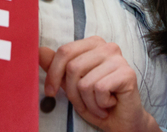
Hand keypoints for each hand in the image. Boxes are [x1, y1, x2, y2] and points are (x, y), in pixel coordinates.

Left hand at [39, 40, 158, 131]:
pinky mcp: (127, 73)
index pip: (65, 51)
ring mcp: (118, 59)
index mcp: (93, 44)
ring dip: (88, 102)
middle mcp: (107, 47)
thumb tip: (39, 51)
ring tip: (98, 105)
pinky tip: (109, 104)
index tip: (50, 92)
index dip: (53, 74)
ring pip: (85, 82)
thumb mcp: (71, 85)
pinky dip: (100, 104)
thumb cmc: (97, 102)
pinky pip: (100, 89)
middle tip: (84, 103)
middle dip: (73, 93)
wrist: (121, 122)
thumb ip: (57, 67)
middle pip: (73, 68)